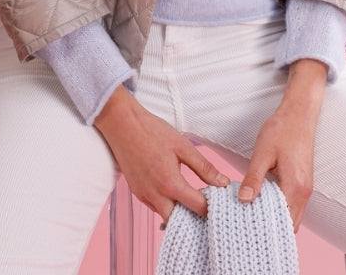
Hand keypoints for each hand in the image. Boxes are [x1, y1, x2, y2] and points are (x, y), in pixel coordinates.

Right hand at [94, 86, 228, 222]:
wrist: (122, 124)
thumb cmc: (152, 131)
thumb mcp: (183, 146)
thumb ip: (204, 167)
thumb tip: (222, 182)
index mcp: (170, 184)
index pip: (197, 207)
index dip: (211, 208)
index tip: (220, 204)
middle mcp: (155, 196)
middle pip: (180, 221)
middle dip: (194, 217)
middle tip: (207, 207)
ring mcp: (144, 196)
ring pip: (165, 215)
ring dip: (179, 213)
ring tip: (192, 200)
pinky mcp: (136, 192)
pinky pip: (155, 207)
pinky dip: (166, 205)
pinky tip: (174, 193)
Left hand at [238, 58, 326, 230]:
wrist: (299, 113)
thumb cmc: (282, 129)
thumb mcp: (263, 152)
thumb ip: (254, 178)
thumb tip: (244, 200)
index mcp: (295, 187)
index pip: (283, 221)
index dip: (265, 227)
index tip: (247, 227)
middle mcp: (304, 192)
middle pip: (290, 224)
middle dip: (270, 227)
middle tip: (247, 223)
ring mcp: (305, 188)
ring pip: (292, 215)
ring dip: (275, 218)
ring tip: (252, 214)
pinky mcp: (303, 182)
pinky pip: (292, 204)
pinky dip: (280, 208)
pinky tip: (262, 201)